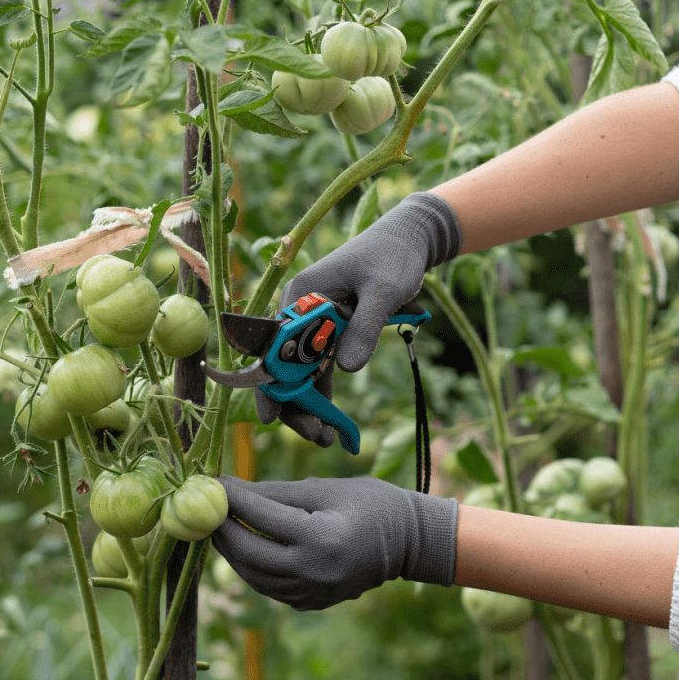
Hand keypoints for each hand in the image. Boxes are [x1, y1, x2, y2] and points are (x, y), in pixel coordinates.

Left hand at [210, 474, 458, 610]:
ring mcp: (312, 593)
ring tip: (219, 525)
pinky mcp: (311, 603)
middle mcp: (313, 572)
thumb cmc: (369, 504)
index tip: (211, 482)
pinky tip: (243, 546)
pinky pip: (269, 587)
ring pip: (252, 576)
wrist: (409, 543)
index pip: (260, 517)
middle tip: (206, 508)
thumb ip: (274, 492)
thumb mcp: (323, 489)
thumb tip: (230, 488)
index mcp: (320, 538)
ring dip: (231, 551)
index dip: (231, 499)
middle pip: (247, 553)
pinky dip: (251, 567)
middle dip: (221, 529)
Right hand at [259, 191, 460, 445]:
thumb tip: (347, 369)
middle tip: (316, 437)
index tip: (271, 417)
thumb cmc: (394, 256)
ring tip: (327, 439)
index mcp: (301, 295)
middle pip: (284, 365)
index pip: (274, 345)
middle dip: (294, 404)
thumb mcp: (383, 290)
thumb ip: (364, 327)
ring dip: (310, 405)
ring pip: (301, 372)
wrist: (409, 240)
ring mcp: (313, 324)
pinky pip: (320, 369)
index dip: (269, 383)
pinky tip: (333, 423)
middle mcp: (299, 311)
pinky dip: (324, 394)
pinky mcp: (330, 332)